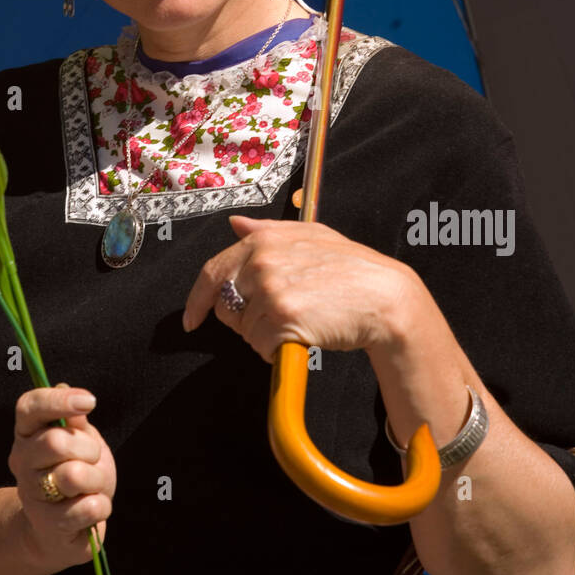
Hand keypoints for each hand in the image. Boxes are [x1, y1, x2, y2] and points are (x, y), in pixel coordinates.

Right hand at [9, 383, 116, 574]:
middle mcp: (21, 460)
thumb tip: (65, 389)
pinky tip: (92, 508)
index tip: (89, 401)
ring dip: (97, 479)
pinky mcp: (47, 525)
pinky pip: (88, 507)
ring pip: (73, 475)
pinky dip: (101, 506)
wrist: (63, 529)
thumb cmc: (76, 473)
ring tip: (93, 486)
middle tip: (93, 459)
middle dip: (88, 449)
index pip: (29, 406)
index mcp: (27, 432)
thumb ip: (74, 421)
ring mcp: (31, 494)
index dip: (58, 400)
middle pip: (55, 442)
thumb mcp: (81, 441)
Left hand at [182, 215, 416, 363]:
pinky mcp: (282, 318)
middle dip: (244, 318)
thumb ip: (266, 229)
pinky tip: (303, 334)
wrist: (383, 295)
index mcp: (261, 240)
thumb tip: (234, 224)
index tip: (191, 320)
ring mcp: (271, 290)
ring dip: (265, 335)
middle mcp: (260, 261)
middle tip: (279, 316)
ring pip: (245, 330)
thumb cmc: (350, 267)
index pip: (211, 272)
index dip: (197, 301)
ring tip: (299, 321)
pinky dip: (277, 349)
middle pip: (226, 306)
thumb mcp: (309, 235)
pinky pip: (262, 346)